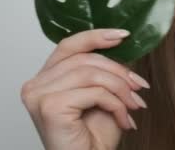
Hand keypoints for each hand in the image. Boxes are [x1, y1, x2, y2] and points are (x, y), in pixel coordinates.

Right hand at [20, 29, 149, 149]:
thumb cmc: (93, 138)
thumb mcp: (103, 94)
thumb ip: (103, 70)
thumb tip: (121, 43)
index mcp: (45, 79)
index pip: (69, 46)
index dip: (96, 36)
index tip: (123, 35)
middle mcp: (35, 85)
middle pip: (84, 59)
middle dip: (119, 72)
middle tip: (139, 87)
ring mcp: (39, 95)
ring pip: (91, 73)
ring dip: (120, 89)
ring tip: (134, 106)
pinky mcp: (50, 107)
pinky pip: (94, 92)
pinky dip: (115, 104)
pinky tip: (123, 120)